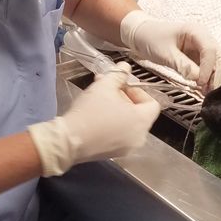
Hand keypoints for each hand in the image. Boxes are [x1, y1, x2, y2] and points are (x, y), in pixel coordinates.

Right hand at [28, 62, 159, 176]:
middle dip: (124, 97)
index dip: (138, 91)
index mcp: (142, 121)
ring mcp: (127, 148)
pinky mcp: (113, 154)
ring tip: (97, 97)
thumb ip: (119, 74)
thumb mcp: (104, 86)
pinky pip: (119, 134)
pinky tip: (94, 115)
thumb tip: (125, 66)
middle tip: (107, 87)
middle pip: (139, 113)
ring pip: (128, 123)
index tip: (122, 86)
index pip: (152, 104)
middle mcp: (139, 137)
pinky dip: (112, 123)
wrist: (68, 142)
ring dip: (116, 108)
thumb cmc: (91, 112)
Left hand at [119, 10, 220, 90]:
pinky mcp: (196, 57)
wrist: (141, 34)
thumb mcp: (165, 53)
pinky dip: (206, 79)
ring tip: (206, 93)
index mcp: (196, 31)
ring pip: (215, 64)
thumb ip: (183, 65)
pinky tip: (202, 89)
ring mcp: (200, 47)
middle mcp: (202, 38)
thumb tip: (198, 79)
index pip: (210, 50)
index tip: (201, 82)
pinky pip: (206, 68)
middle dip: (215, 75)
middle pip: (218, 57)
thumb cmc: (151, 37)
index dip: (208, 68)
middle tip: (209, 91)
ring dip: (212, 78)